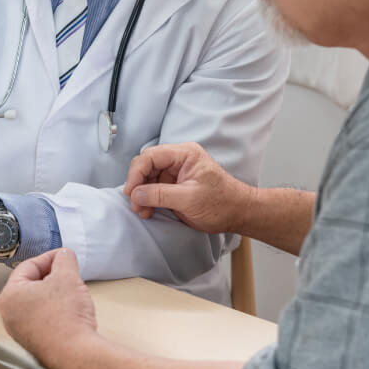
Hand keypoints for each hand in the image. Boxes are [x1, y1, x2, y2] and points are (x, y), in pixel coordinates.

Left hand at [0, 248, 97, 368]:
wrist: (76, 354)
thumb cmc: (66, 319)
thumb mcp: (67, 276)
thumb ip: (64, 260)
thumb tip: (64, 255)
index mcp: (9, 296)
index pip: (28, 266)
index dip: (50, 257)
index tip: (64, 256)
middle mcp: (10, 315)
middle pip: (31, 284)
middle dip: (53, 276)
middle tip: (69, 273)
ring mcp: (21, 332)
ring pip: (38, 302)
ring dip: (55, 293)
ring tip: (72, 293)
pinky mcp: (35, 343)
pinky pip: (43, 318)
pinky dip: (56, 310)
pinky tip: (70, 311)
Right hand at [123, 142, 252, 233]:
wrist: (238, 214)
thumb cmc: (222, 203)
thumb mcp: (189, 199)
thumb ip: (160, 195)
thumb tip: (135, 194)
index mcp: (185, 154)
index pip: (151, 156)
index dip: (136, 173)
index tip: (130, 191)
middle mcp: (178, 159)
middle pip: (147, 165)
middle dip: (138, 185)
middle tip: (135, 203)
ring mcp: (176, 172)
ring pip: (148, 178)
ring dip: (141, 194)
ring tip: (143, 211)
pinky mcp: (174, 185)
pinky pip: (154, 188)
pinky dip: (148, 199)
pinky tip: (148, 210)